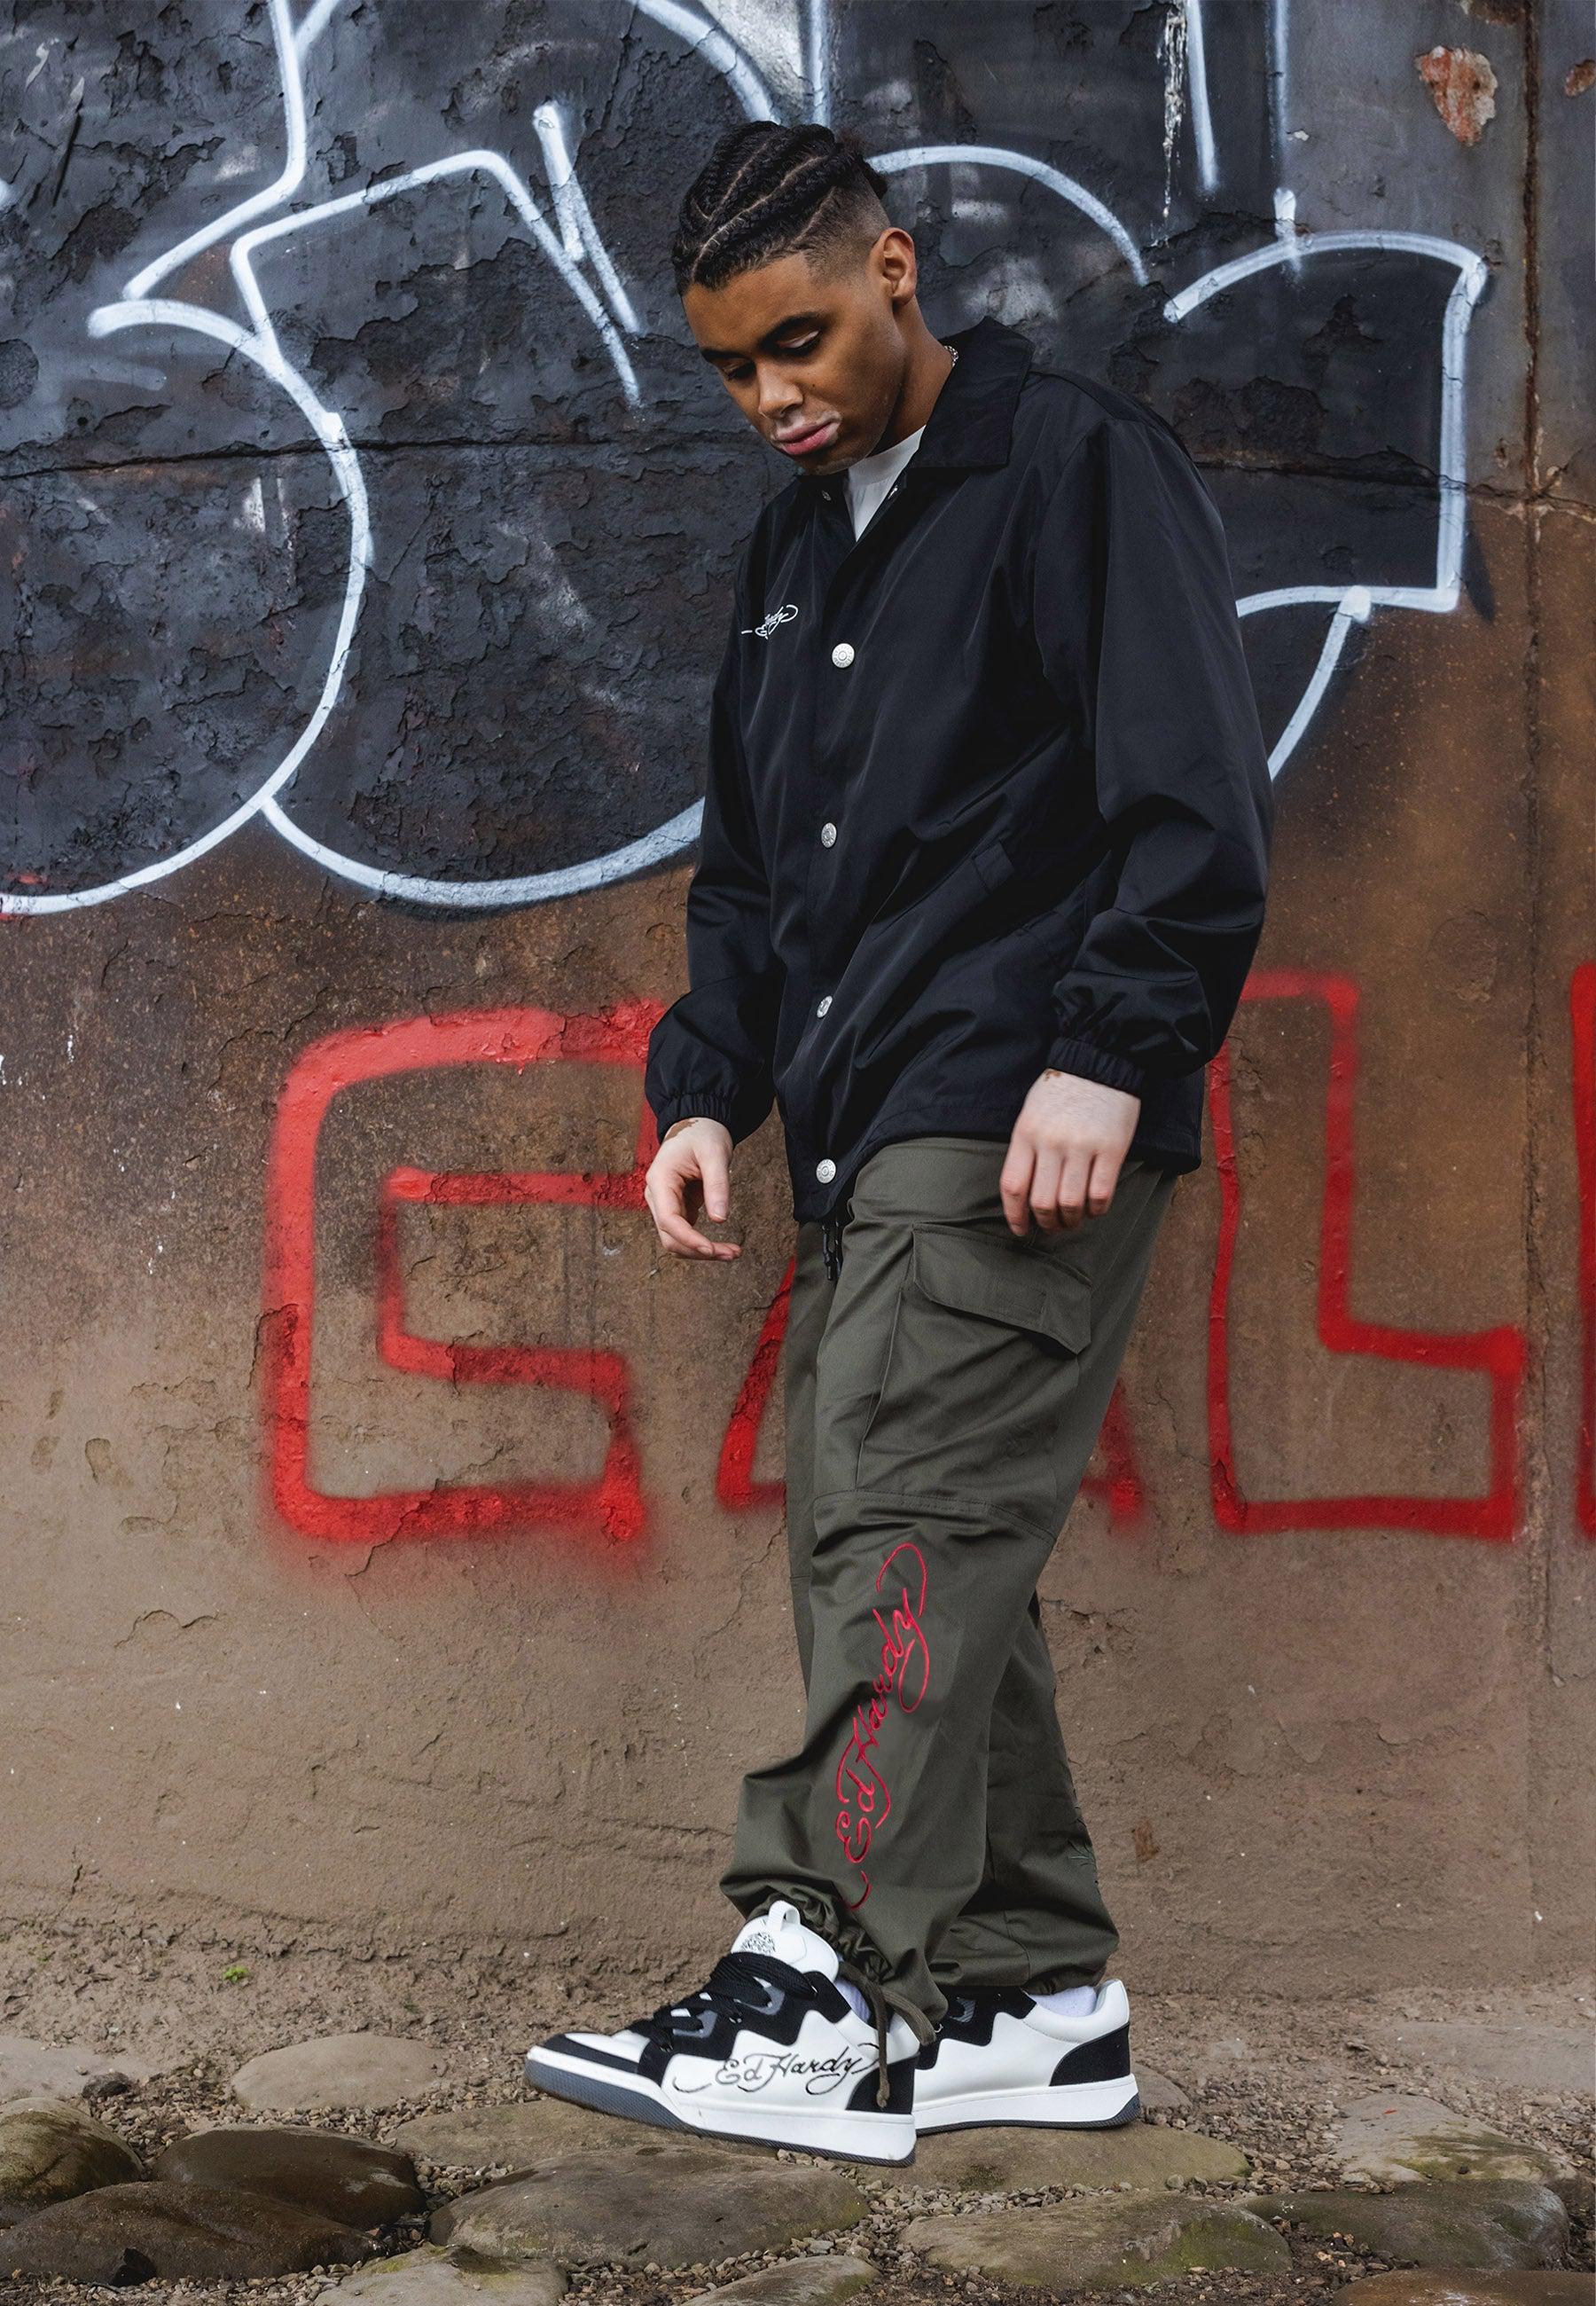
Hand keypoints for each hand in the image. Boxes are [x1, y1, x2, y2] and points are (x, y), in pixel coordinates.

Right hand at [645, 1117, 740, 1259]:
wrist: (697, 1126)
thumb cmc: (703, 1135)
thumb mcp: (715, 1154)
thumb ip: (717, 1186)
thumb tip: (720, 1220)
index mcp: (659, 1179)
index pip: (668, 1219)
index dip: (688, 1238)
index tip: (711, 1249)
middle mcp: (657, 1196)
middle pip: (670, 1236)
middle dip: (699, 1250)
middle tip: (732, 1253)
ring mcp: (665, 1204)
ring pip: (677, 1240)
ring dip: (701, 1251)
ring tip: (732, 1252)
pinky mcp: (677, 1209)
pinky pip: (686, 1234)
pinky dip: (702, 1243)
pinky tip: (724, 1246)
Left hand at [1000, 1069, 1140, 1235]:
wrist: (1099, 1060)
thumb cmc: (1061, 1091)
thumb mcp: (1030, 1115)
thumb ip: (1026, 1150)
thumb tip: (1025, 1195)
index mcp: (1026, 1133)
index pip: (1013, 1187)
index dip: (1015, 1216)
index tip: (1021, 1230)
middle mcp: (1051, 1142)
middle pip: (1042, 1202)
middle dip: (1046, 1223)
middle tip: (1053, 1226)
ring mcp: (1082, 1145)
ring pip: (1071, 1204)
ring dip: (1071, 1221)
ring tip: (1074, 1220)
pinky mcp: (1112, 1148)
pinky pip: (1101, 1194)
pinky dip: (1097, 1210)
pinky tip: (1095, 1208)